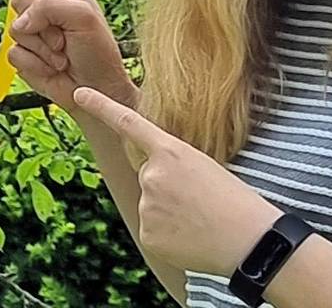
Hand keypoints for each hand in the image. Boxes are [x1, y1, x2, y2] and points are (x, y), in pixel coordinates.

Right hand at [0, 0, 136, 107]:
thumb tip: (19, 24)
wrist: (96, 90)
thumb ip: (48, 7)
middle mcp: (43, 6)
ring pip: (14, 29)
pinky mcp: (23, 56)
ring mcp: (32, 32)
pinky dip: (35, 63)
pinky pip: (13, 53)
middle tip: (66, 39)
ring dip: (42, 46)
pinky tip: (53, 68)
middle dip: (41, 21)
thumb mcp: (84, 16)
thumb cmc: (99, 51)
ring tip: (63, 55)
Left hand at [71, 88, 281, 275]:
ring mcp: (147, 204)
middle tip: (199, 200)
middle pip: (148, 176)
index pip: (128, 122)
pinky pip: (152, 230)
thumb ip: (172, 166)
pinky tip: (192, 237)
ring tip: (201, 220)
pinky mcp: (147, 232)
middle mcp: (152, 174)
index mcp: (171, 150)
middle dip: (168, 187)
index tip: (80, 92)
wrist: (251, 240)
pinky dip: (169, 235)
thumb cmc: (238, 201)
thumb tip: (151, 182)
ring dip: (170, 212)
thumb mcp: (206, 167)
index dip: (101, 105)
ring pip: (151, 205)